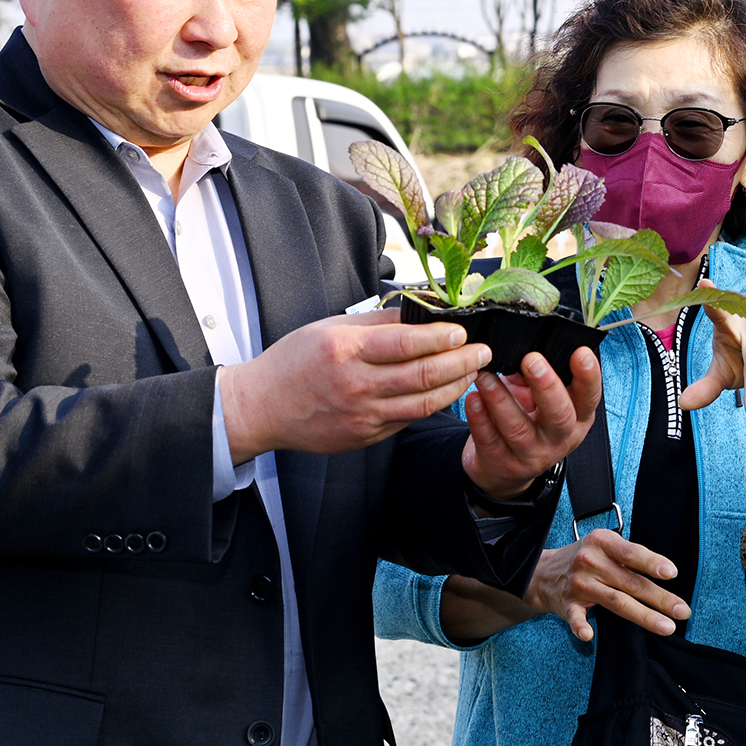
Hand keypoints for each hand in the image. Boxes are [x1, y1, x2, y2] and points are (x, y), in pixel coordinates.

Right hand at [219, 309, 488, 462]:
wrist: (262, 408)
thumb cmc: (293, 361)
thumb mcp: (328, 328)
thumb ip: (375, 321)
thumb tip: (418, 309)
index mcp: (345, 350)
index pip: (405, 343)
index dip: (440, 337)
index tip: (463, 330)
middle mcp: (356, 385)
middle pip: (422, 375)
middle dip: (461, 362)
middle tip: (483, 351)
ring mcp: (362, 415)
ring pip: (423, 403)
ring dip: (456, 386)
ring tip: (474, 371)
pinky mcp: (365, 436)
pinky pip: (408, 419)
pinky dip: (432, 405)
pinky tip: (447, 391)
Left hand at [461, 347, 601, 500]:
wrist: (503, 466)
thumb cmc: (526, 420)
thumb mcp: (537, 397)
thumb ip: (535, 375)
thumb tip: (521, 347)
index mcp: (576, 417)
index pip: (589, 396)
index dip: (588, 376)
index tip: (580, 353)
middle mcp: (559, 438)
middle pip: (560, 415)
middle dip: (547, 386)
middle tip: (532, 360)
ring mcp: (531, 454)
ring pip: (518, 428)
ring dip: (500, 399)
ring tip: (486, 376)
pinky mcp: (503, 463)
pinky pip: (489, 439)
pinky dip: (479, 418)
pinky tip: (473, 398)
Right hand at [524, 530, 691, 641]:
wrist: (543, 571)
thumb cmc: (585, 558)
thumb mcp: (605, 547)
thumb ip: (630, 558)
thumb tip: (666, 575)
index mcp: (601, 543)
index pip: (630, 552)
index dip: (650, 562)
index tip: (671, 573)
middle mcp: (590, 561)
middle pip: (629, 582)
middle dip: (659, 597)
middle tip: (682, 610)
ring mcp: (578, 584)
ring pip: (615, 601)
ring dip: (642, 615)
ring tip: (665, 626)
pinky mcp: (567, 604)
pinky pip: (575, 617)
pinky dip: (580, 626)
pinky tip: (588, 635)